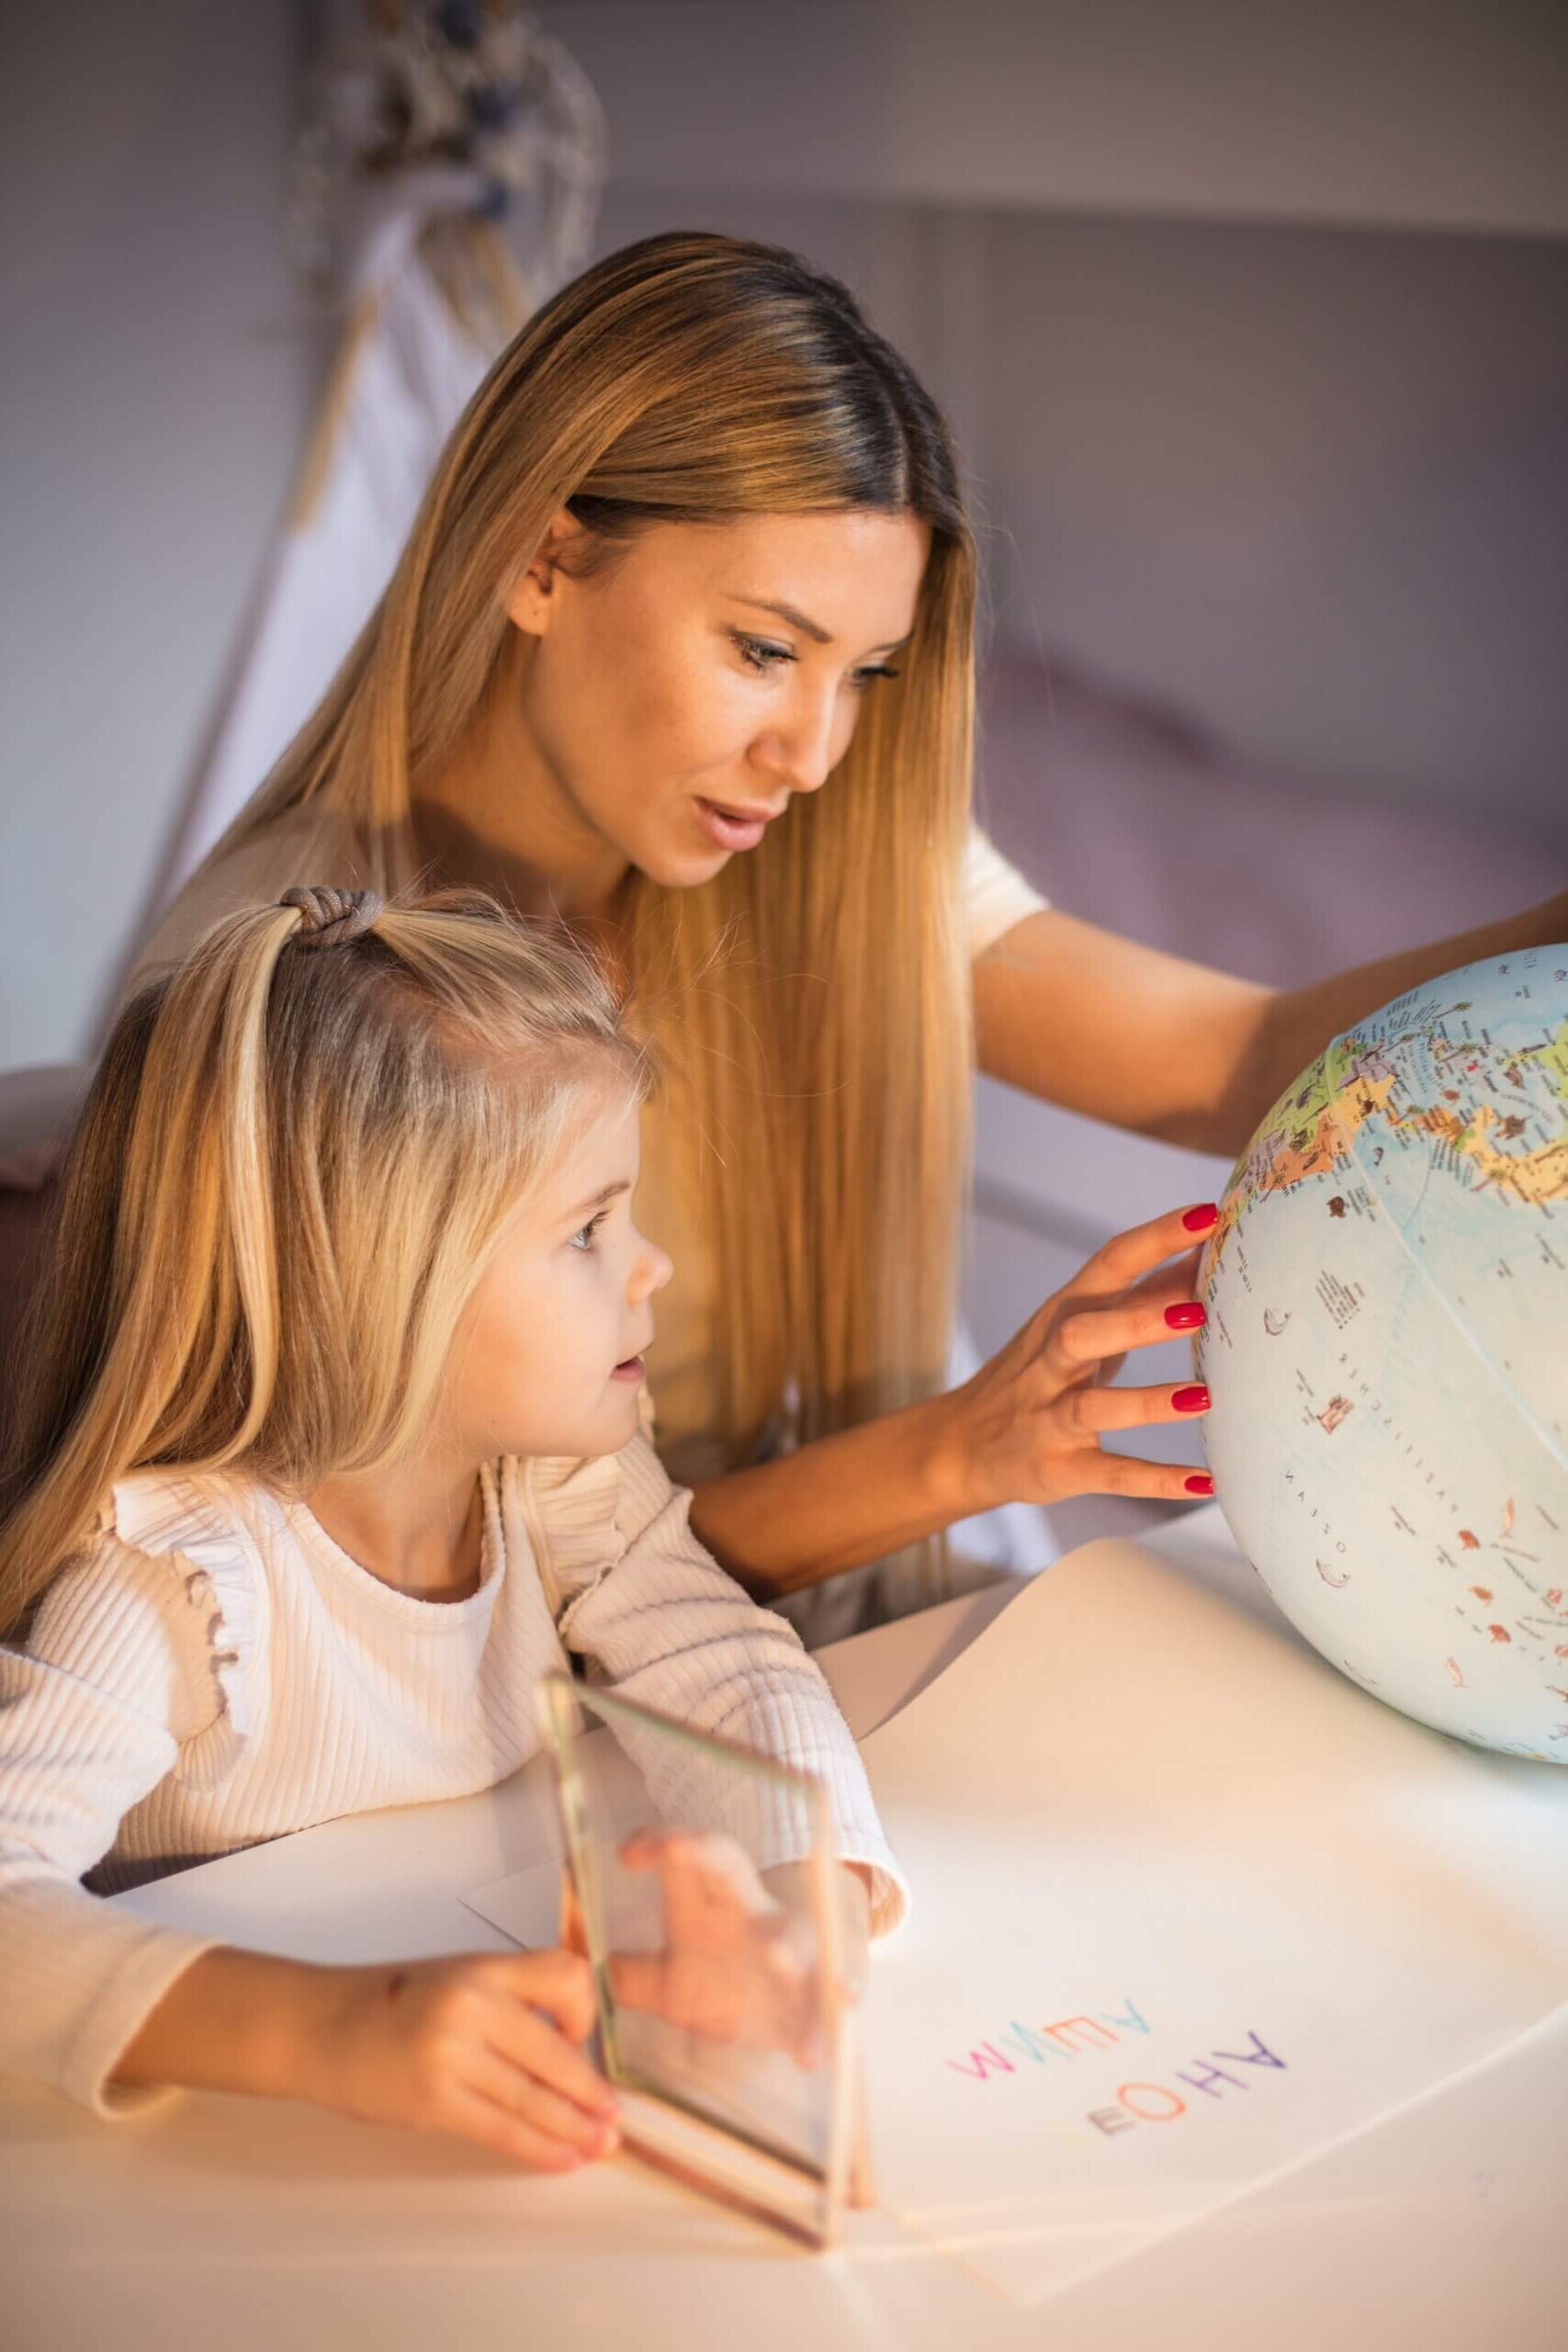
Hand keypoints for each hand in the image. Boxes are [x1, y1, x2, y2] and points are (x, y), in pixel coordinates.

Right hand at [312, 1948, 619, 2170]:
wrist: (322, 2026)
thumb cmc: (391, 2001)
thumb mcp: (456, 1976)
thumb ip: (507, 2001)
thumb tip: (566, 2047)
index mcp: (483, 1968)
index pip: (563, 1976)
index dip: (584, 2010)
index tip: (583, 2036)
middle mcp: (473, 2006)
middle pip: (553, 2053)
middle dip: (590, 2091)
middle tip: (616, 2116)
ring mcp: (453, 2056)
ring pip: (531, 2098)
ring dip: (573, 2127)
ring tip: (602, 2144)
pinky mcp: (435, 2101)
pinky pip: (499, 2129)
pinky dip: (536, 2147)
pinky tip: (561, 2158)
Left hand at [606, 1831, 865, 2066]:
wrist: (787, 2003)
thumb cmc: (720, 1982)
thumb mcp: (670, 1982)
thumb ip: (627, 1977)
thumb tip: (573, 1973)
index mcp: (713, 1900)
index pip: (686, 1856)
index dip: (659, 1844)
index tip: (626, 1853)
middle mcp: (749, 1913)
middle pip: (733, 1873)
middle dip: (712, 1860)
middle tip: (683, 1852)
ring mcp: (786, 1952)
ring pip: (792, 1935)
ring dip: (786, 1945)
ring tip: (778, 1958)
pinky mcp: (811, 1997)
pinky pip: (820, 2009)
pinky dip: (818, 2030)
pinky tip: (808, 2056)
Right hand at [941, 1200, 1218, 1514]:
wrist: (962, 1443)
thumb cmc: (1039, 1374)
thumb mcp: (1081, 1326)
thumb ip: (1139, 1295)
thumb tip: (1202, 1257)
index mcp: (1065, 1313)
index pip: (1109, 1264)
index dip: (1155, 1238)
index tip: (1207, 1214)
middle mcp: (1052, 1361)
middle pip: (1085, 1332)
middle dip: (1140, 1319)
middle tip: (1199, 1308)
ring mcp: (1050, 1417)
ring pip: (1093, 1405)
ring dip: (1147, 1402)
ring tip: (1202, 1397)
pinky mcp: (1058, 1468)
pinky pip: (1108, 1473)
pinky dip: (1155, 1479)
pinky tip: (1204, 1481)